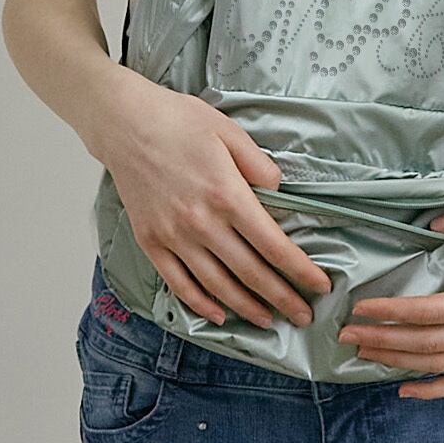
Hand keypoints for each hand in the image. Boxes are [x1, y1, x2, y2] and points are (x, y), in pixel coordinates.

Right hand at [103, 80, 332, 328]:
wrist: (123, 123)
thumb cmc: (178, 121)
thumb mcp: (230, 132)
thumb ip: (260, 167)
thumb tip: (281, 195)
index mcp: (228, 195)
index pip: (274, 246)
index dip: (301, 271)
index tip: (320, 285)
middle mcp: (201, 223)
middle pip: (251, 273)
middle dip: (282, 299)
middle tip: (304, 316)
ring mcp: (174, 236)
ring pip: (218, 286)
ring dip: (247, 308)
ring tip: (269, 321)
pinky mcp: (151, 242)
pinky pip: (179, 283)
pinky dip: (201, 304)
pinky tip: (220, 315)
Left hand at [337, 203, 443, 397]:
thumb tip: (432, 222)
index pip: (430, 313)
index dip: (393, 312)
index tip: (362, 308)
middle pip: (426, 343)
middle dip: (383, 339)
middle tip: (347, 333)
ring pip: (437, 365)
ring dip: (397, 362)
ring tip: (362, 352)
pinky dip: (432, 390)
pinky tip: (403, 390)